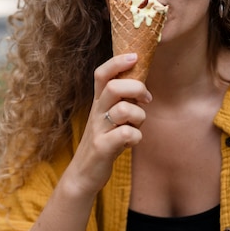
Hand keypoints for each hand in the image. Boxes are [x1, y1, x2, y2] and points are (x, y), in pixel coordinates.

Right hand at [63, 53, 151, 197]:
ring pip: (123, 110)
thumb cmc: (104, 141)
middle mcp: (96, 112)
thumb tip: (142, 85)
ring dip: (139, 116)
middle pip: (113, 87)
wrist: (83, 174)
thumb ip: (121, 101)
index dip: (117, 62)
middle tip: (146, 99)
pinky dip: (136, 137)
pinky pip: (126, 135)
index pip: (102, 74)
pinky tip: (133, 141)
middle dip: (136, 88)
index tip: (135, 56)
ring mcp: (98, 130)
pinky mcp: (102, 148)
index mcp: (98, 102)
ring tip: (138, 125)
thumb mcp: (109, 118)